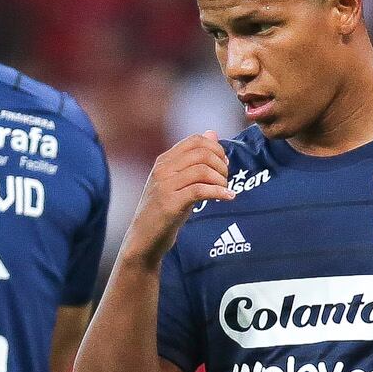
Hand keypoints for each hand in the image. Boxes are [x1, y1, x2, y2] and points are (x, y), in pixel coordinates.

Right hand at [121, 133, 233, 261]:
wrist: (144, 238)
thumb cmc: (164, 210)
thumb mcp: (178, 181)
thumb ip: (194, 159)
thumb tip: (213, 133)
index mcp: (164, 161)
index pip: (195, 140)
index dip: (216, 149)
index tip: (223, 164)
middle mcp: (162, 170)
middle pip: (202, 153)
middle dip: (221, 165)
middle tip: (226, 179)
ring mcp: (165, 186)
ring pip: (202, 170)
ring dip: (221, 180)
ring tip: (225, 190)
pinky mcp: (170, 204)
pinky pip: (200, 190)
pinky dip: (219, 192)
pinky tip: (228, 197)